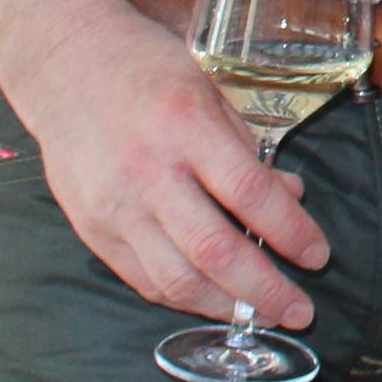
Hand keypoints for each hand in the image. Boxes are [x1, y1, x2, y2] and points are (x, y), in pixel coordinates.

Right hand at [0, 0, 328, 327]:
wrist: (64, 66)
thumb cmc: (146, 67)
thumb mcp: (209, 86)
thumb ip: (247, 146)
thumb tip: (291, 196)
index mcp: (186, 126)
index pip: (250, 194)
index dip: (290, 232)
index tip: (317, 255)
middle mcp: (148, 172)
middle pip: (215, 249)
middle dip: (265, 289)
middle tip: (300, 311)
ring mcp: (115, 206)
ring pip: (176, 278)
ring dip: (224, 305)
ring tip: (260, 315)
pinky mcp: (92, 228)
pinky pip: (142, 278)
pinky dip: (182, 295)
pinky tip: (211, 297)